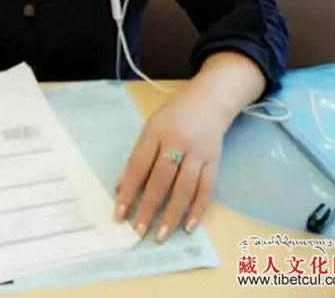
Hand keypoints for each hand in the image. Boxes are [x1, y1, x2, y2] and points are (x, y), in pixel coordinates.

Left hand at [114, 85, 231, 241]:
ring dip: (172, 213)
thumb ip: (137, 156)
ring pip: (185, 187)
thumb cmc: (174, 116)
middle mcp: (177, 141)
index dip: (128, 191)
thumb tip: (122, 187)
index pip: (139, 165)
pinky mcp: (215, 161)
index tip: (119, 214)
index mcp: (155, 131)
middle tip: (138, 231)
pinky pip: (207, 189)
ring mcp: (198, 152)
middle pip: (161, 178)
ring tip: (161, 235)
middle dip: (148, 207)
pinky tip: (188, 226)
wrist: (209, 100)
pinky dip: (198, 209)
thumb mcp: (151, 128)